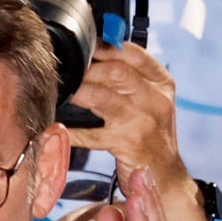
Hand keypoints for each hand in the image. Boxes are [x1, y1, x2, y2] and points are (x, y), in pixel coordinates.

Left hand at [66, 43, 182, 187]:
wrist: (165, 176)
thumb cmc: (151, 135)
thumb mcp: (151, 102)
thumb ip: (132, 79)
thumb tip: (96, 55)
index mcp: (162, 84)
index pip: (134, 54)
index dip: (106, 46)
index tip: (84, 44)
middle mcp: (155, 100)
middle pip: (116, 72)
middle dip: (87, 68)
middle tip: (64, 68)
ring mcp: (142, 122)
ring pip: (103, 97)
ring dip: (77, 92)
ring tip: (58, 89)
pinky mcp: (127, 144)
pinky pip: (92, 134)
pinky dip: (72, 131)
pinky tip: (57, 127)